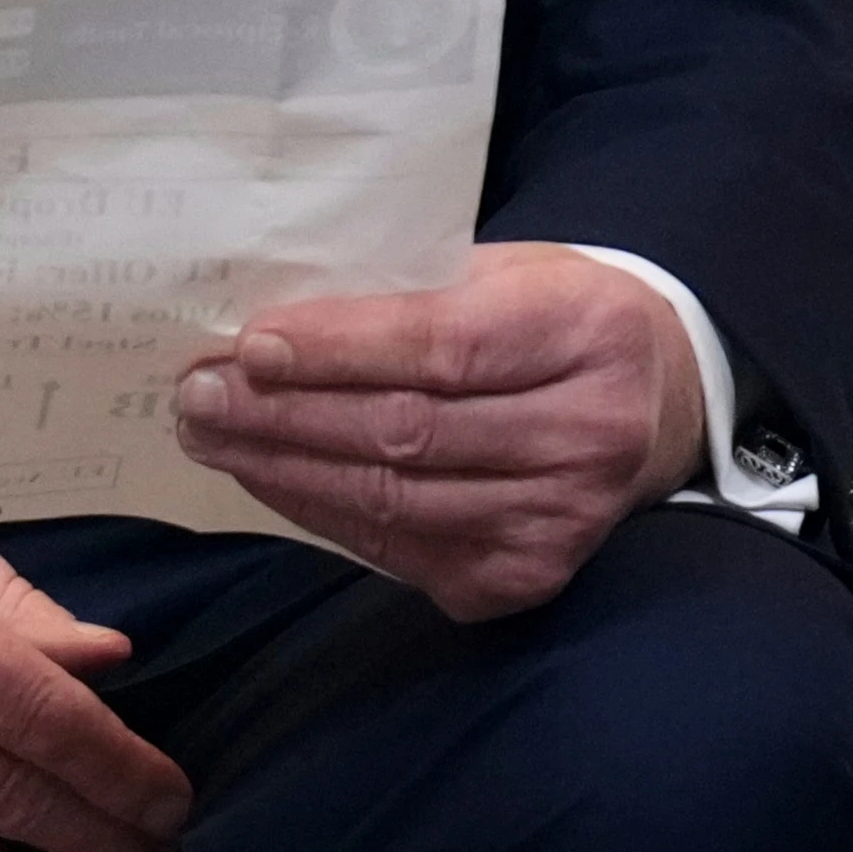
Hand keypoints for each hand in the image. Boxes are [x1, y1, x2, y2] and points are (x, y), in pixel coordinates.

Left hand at [163, 242, 706, 619]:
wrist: (654, 407)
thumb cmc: (553, 325)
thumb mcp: (504, 274)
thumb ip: (406, 294)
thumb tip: (265, 326)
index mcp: (590, 334)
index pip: (444, 348)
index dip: (337, 351)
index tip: (249, 345)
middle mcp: (590, 434)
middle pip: (406, 432)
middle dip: (284, 414)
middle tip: (198, 394)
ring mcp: (561, 518)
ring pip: (391, 498)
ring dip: (282, 468)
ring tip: (211, 434)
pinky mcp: (524, 577)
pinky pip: (395, 547)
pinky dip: (319, 512)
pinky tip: (268, 476)